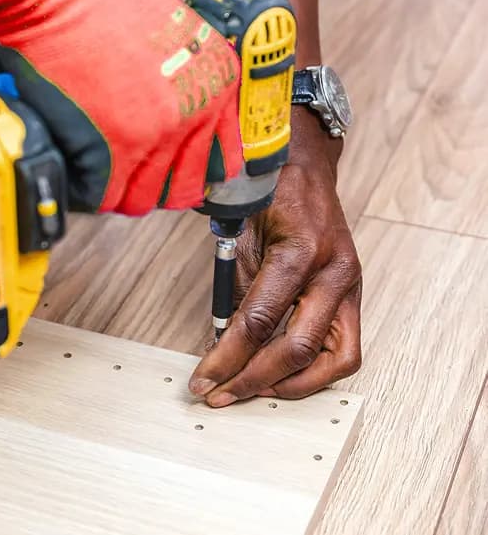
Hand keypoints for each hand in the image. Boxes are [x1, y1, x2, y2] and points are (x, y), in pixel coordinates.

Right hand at [0, 0, 242, 214]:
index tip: (175, 169)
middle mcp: (193, 114)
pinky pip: (103, 195)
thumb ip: (182, 80)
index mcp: (216, 83)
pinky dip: (89, 188)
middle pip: (183, 187)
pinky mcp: (109, 150)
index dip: (194, 168)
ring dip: (120, 189)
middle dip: (155, 184)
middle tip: (130, 172)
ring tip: (99, 166)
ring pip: (141, 199)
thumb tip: (171, 114)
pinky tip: (78, 165)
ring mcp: (153, 136)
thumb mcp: (171, 29)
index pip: (221, 158)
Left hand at [190, 107, 361, 403]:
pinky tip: (281, 373)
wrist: (305, 163)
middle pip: (298, 348)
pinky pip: (344, 348)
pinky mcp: (353, 293)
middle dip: (254, 379)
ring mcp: (350, 284)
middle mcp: (334, 271)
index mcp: (301, 250)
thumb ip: (236, 288)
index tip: (202, 378)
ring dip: (291, 383)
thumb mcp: (240, 232)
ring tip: (252, 390)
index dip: (227, 356)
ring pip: (335, 359)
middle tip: (220, 394)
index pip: (260, 320)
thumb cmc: (270, 190)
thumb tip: (224, 341)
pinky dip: (314, 368)